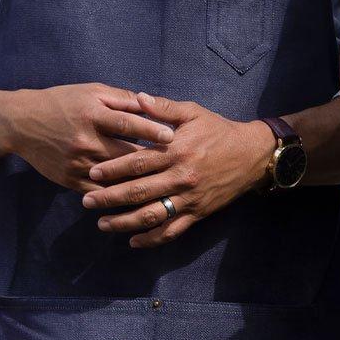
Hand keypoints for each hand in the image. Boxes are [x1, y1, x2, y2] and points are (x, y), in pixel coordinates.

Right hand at [0, 83, 176, 191]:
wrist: (22, 123)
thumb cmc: (61, 102)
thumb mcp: (92, 91)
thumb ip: (121, 98)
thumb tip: (150, 104)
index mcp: (92, 115)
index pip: (127, 123)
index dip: (151, 130)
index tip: (172, 137)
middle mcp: (85, 141)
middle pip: (124, 155)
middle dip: (149, 161)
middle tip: (173, 166)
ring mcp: (76, 163)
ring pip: (112, 177)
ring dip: (135, 183)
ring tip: (158, 186)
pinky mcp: (68, 178)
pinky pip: (97, 190)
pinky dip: (115, 194)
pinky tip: (132, 198)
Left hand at [81, 93, 275, 246]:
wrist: (253, 154)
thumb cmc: (219, 131)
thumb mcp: (194, 113)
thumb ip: (163, 108)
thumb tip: (137, 98)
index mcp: (176, 151)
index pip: (137, 162)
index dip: (112, 169)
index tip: (92, 173)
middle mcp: (180, 177)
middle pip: (137, 191)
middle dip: (108, 198)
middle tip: (86, 201)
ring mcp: (188, 198)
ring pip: (150, 215)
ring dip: (123, 223)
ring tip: (102, 224)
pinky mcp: (196, 214)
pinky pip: (170, 231)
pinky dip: (150, 239)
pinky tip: (132, 240)